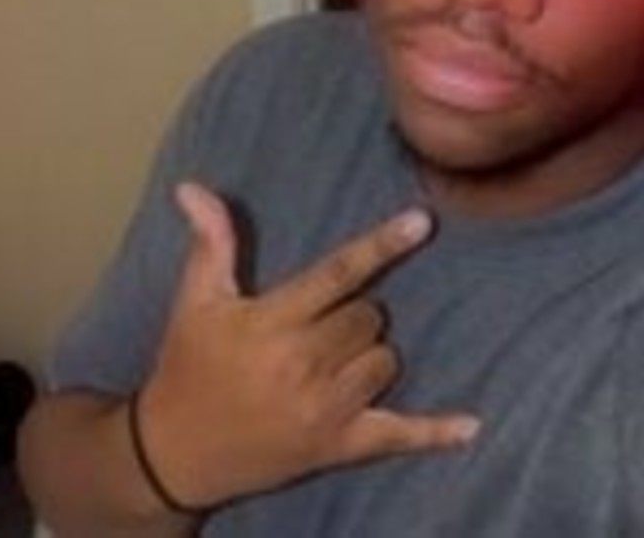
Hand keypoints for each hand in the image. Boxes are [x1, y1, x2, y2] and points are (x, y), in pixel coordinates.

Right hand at [136, 183, 479, 508]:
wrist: (171, 456)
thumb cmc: (187, 366)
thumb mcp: (195, 301)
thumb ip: (210, 242)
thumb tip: (193, 186)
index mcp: (271, 323)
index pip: (338, 274)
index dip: (381, 245)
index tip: (422, 221)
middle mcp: (302, 365)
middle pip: (370, 317)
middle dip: (355, 314)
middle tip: (318, 325)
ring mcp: (323, 410)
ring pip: (386, 360)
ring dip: (370, 355)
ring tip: (330, 362)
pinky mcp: (336, 447)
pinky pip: (396, 436)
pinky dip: (434, 433)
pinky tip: (471, 427)